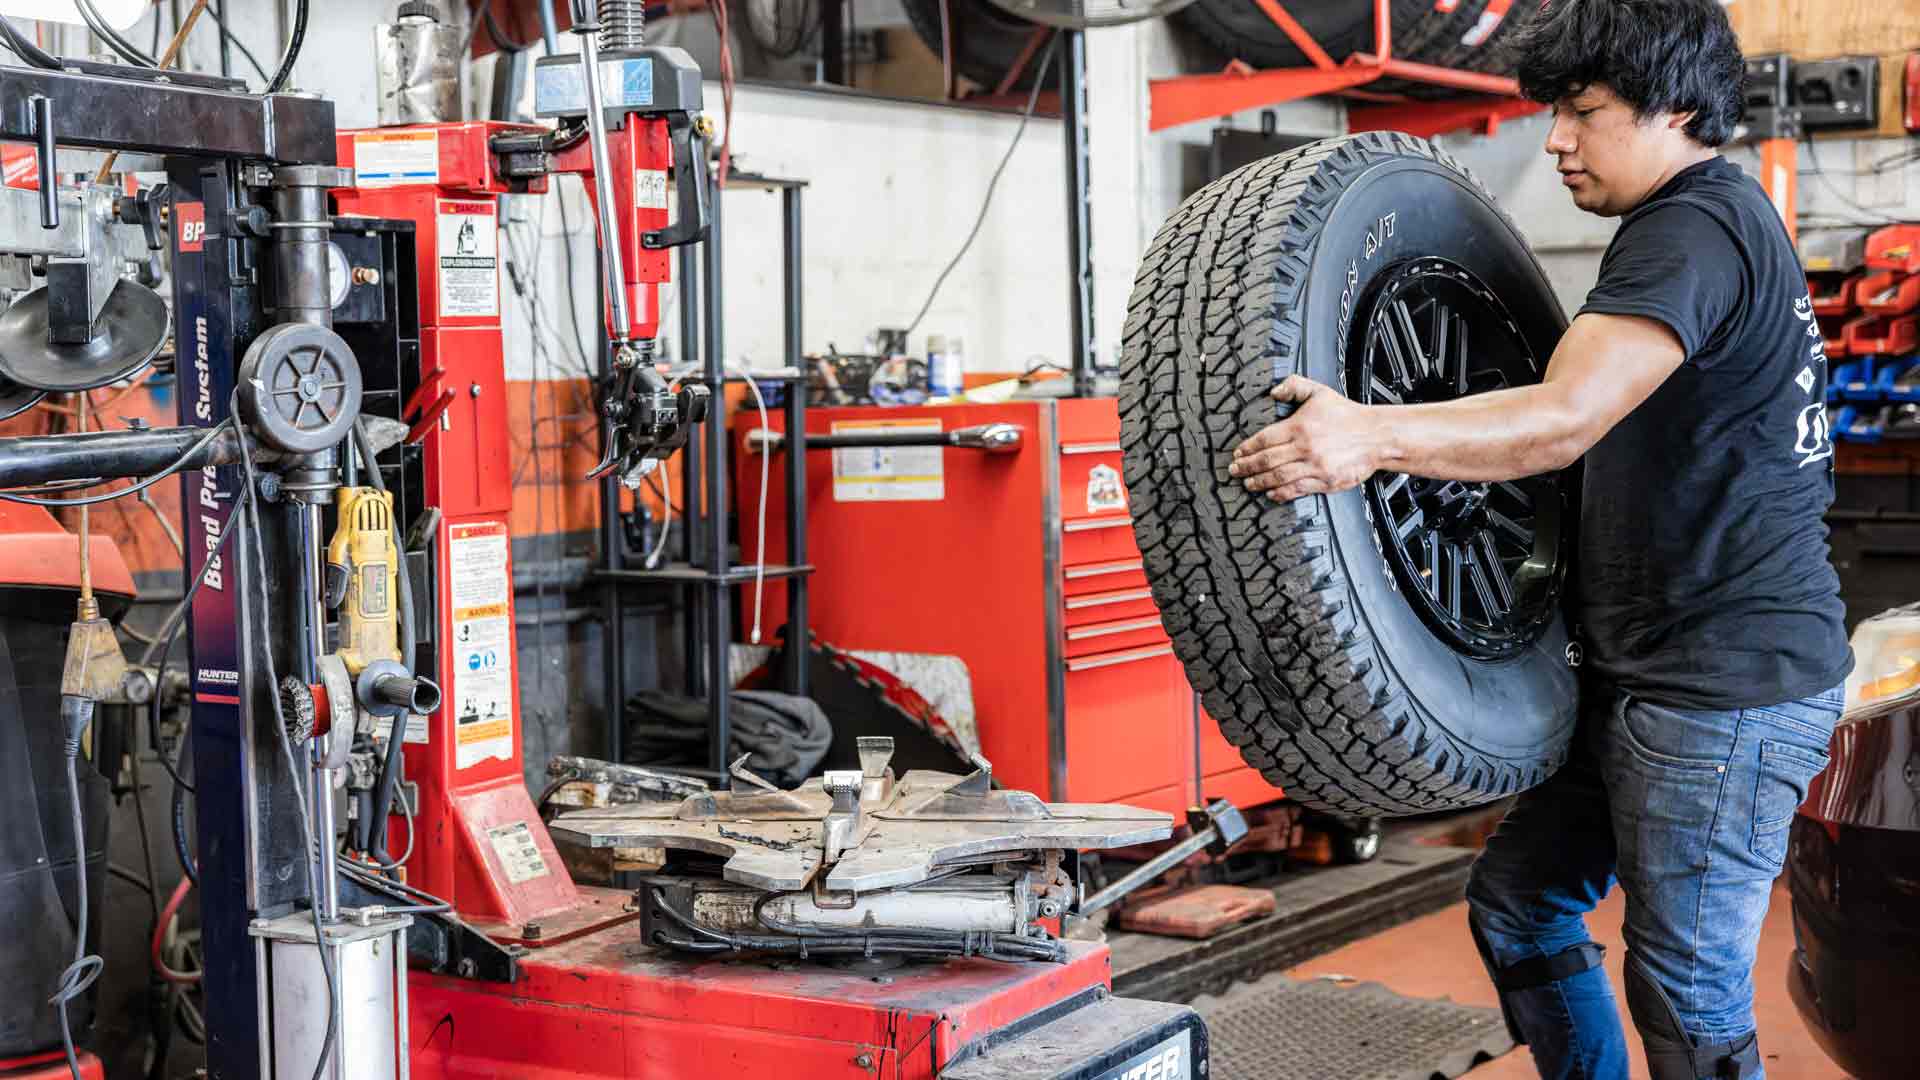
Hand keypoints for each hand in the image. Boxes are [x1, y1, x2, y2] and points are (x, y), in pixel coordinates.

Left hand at [1228, 375, 1382, 500]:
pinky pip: (1296, 490)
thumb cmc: (1348, 416)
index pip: (1264, 439)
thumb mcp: (1320, 392)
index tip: (1237, 454)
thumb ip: (1295, 386)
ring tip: (1248, 484)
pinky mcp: (1325, 482)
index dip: (1247, 448)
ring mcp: (1315, 466)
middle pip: (1266, 461)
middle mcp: (1305, 448)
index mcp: (1300, 426)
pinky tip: (1270, 493)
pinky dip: (1280, 493)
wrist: (1377, 436)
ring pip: (1278, 477)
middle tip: (1235, 471)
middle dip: (1246, 467)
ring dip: (1259, 482)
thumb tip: (1273, 391)